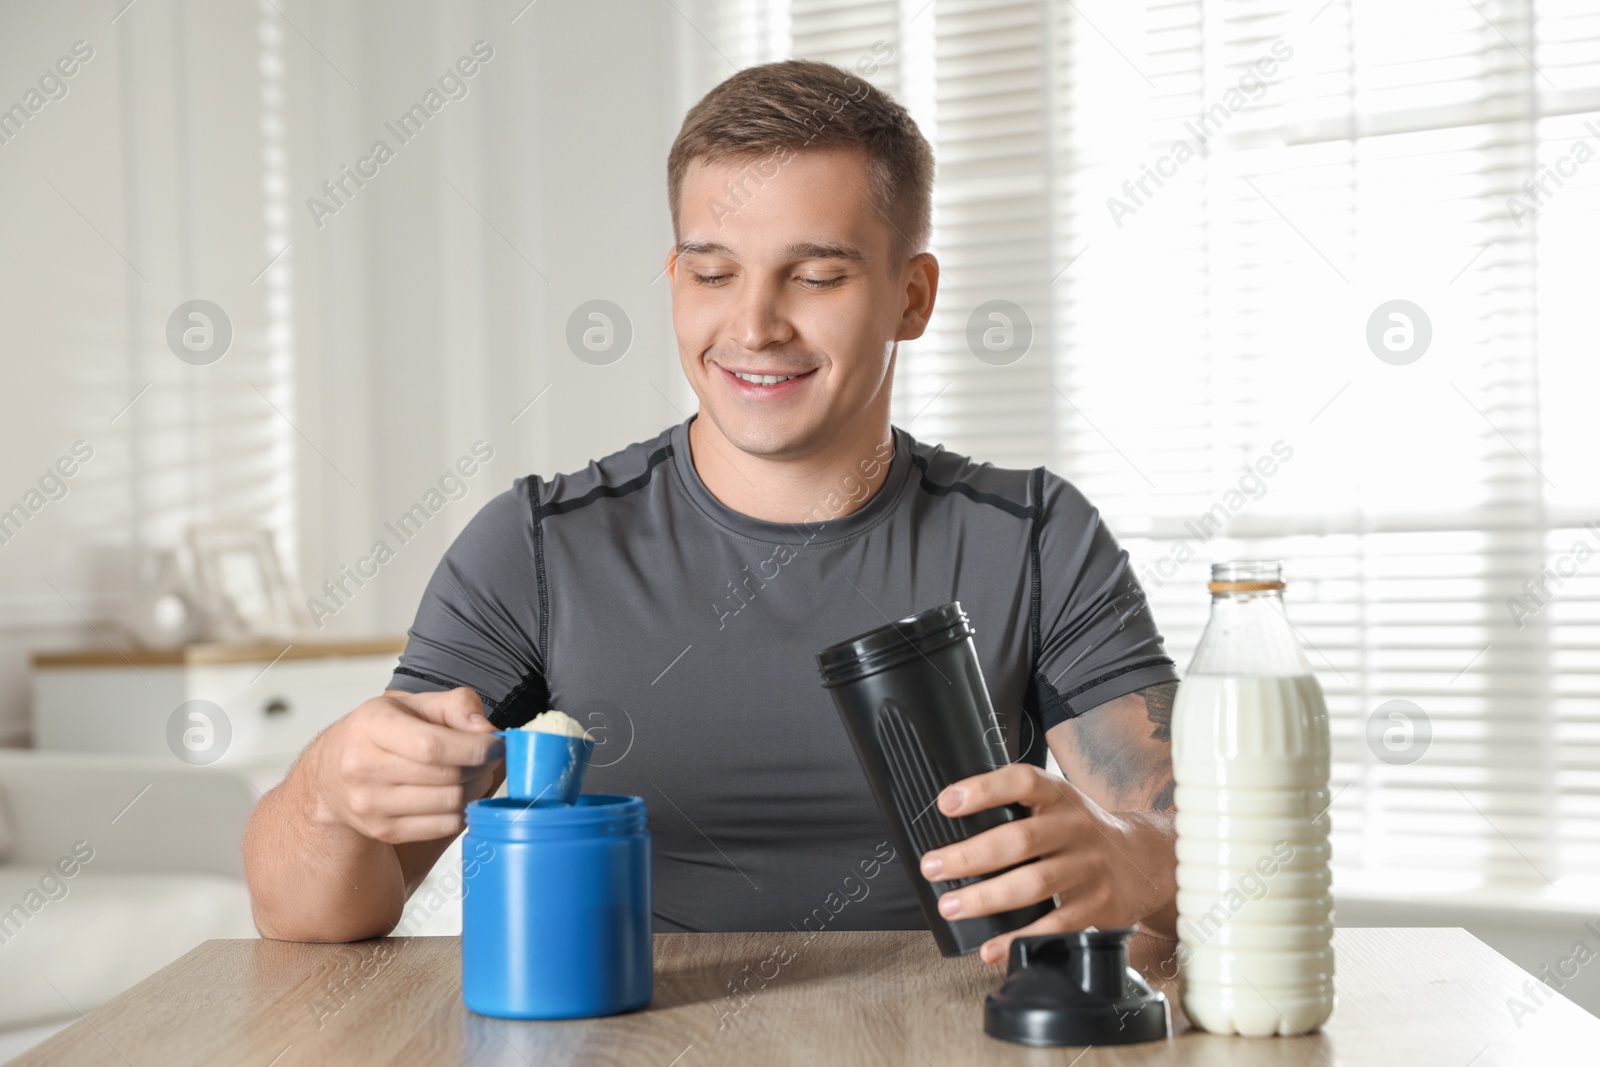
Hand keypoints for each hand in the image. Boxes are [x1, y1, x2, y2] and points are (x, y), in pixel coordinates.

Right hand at [312, 687, 503, 844]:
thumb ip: (456, 705)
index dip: (474, 748)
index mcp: (372, 726)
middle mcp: (363, 767)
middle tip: (489, 757)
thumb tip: (486, 731)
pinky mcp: (383, 831)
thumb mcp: (414, 704)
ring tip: (475, 773)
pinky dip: (463, 811)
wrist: (332, 771)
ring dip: (476, 789)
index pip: (432, 746)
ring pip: (449, 804)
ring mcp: (370, 805)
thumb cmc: (381, 731)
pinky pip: (444, 826)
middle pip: (447, 777)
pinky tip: (459, 794)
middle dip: (481, 767)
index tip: (498, 744)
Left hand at [916, 762, 1176, 963]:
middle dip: (969, 856)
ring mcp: (1088, 867)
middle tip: (931, 867)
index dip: (983, 790)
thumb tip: (949, 819)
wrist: (1145, 859)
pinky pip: (1056, 925)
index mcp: (1058, 796)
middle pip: (1019, 840)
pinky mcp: (1098, 905)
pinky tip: (991, 948)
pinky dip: (1020, 938)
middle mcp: (1075, 827)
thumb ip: (1016, 808)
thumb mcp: (1057, 805)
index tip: (946, 803)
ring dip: (986, 898)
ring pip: (1034, 884)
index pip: (1022, 781)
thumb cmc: (1080, 831)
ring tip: (951, 906)